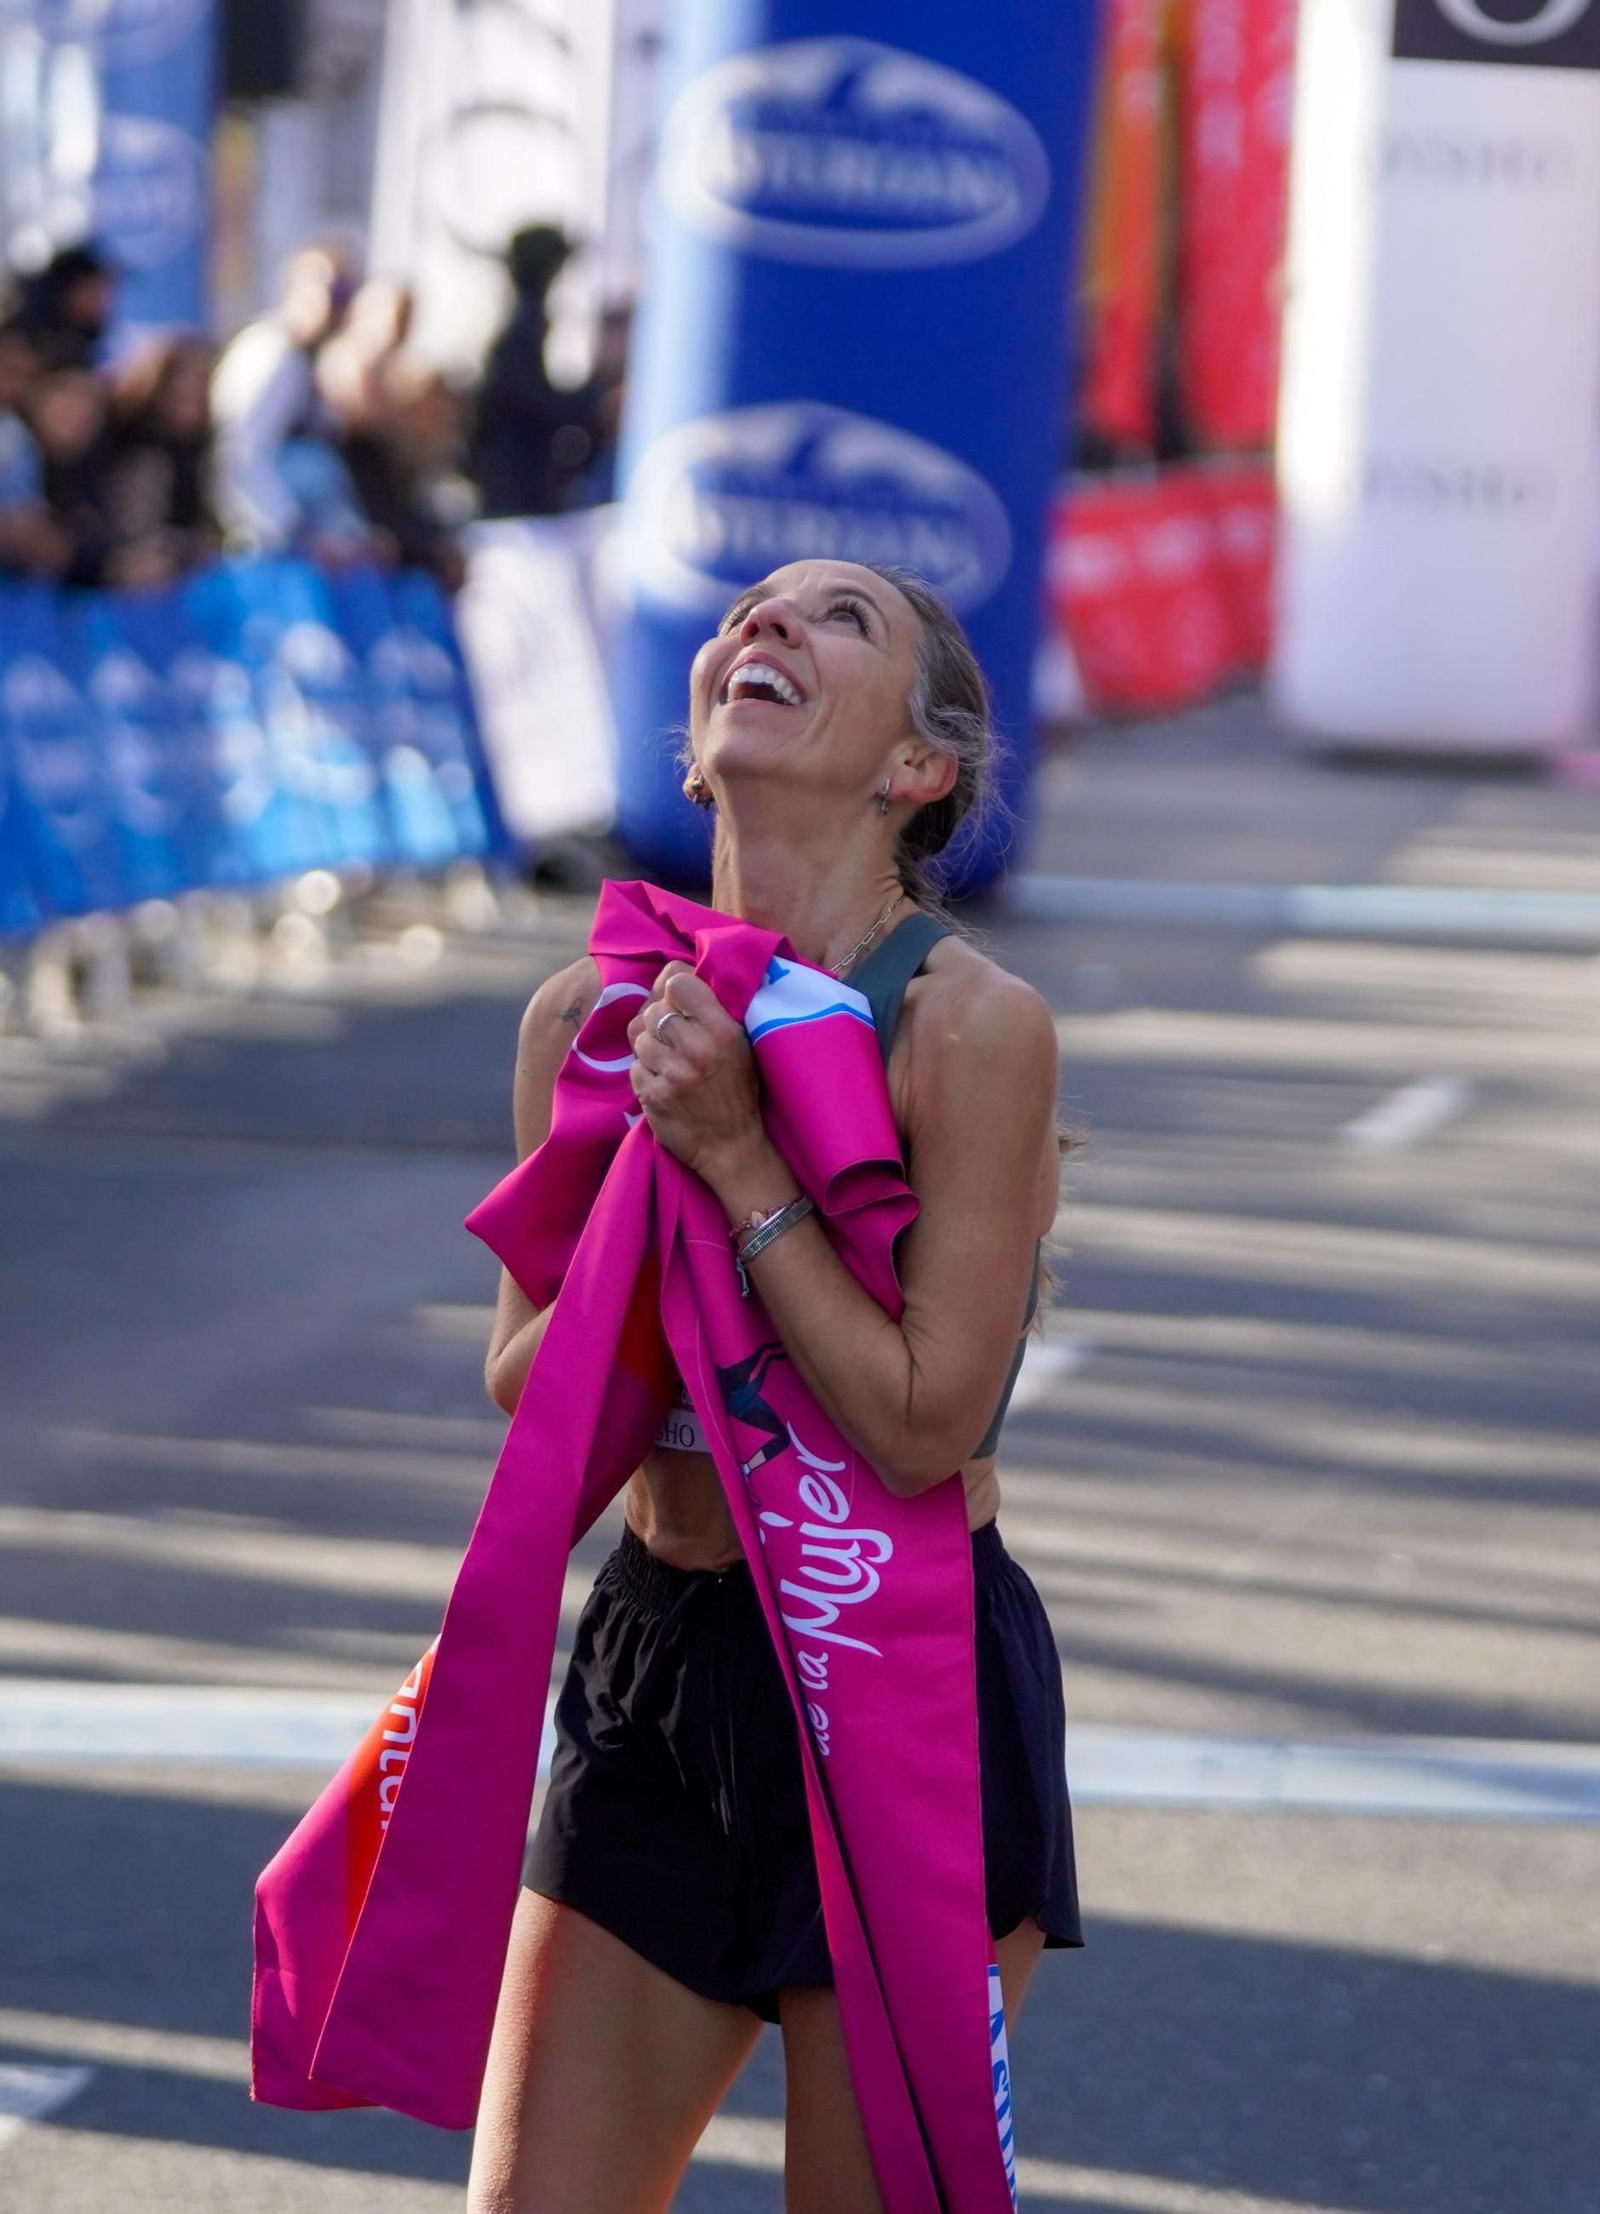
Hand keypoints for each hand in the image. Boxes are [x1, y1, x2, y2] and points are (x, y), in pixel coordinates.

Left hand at [626, 962, 765, 1185]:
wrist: (732, 1148)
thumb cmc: (736, 1091)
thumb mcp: (739, 1043)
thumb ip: (709, 1010)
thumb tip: (669, 978)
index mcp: (722, 1029)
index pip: (678, 982)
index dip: (673, 990)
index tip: (680, 1005)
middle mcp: (698, 1048)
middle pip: (652, 1010)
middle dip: (659, 1024)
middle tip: (676, 1043)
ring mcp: (674, 1074)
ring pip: (639, 1038)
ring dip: (650, 1050)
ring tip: (671, 1066)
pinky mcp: (654, 1096)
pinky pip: (634, 1068)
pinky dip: (645, 1075)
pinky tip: (665, 1085)